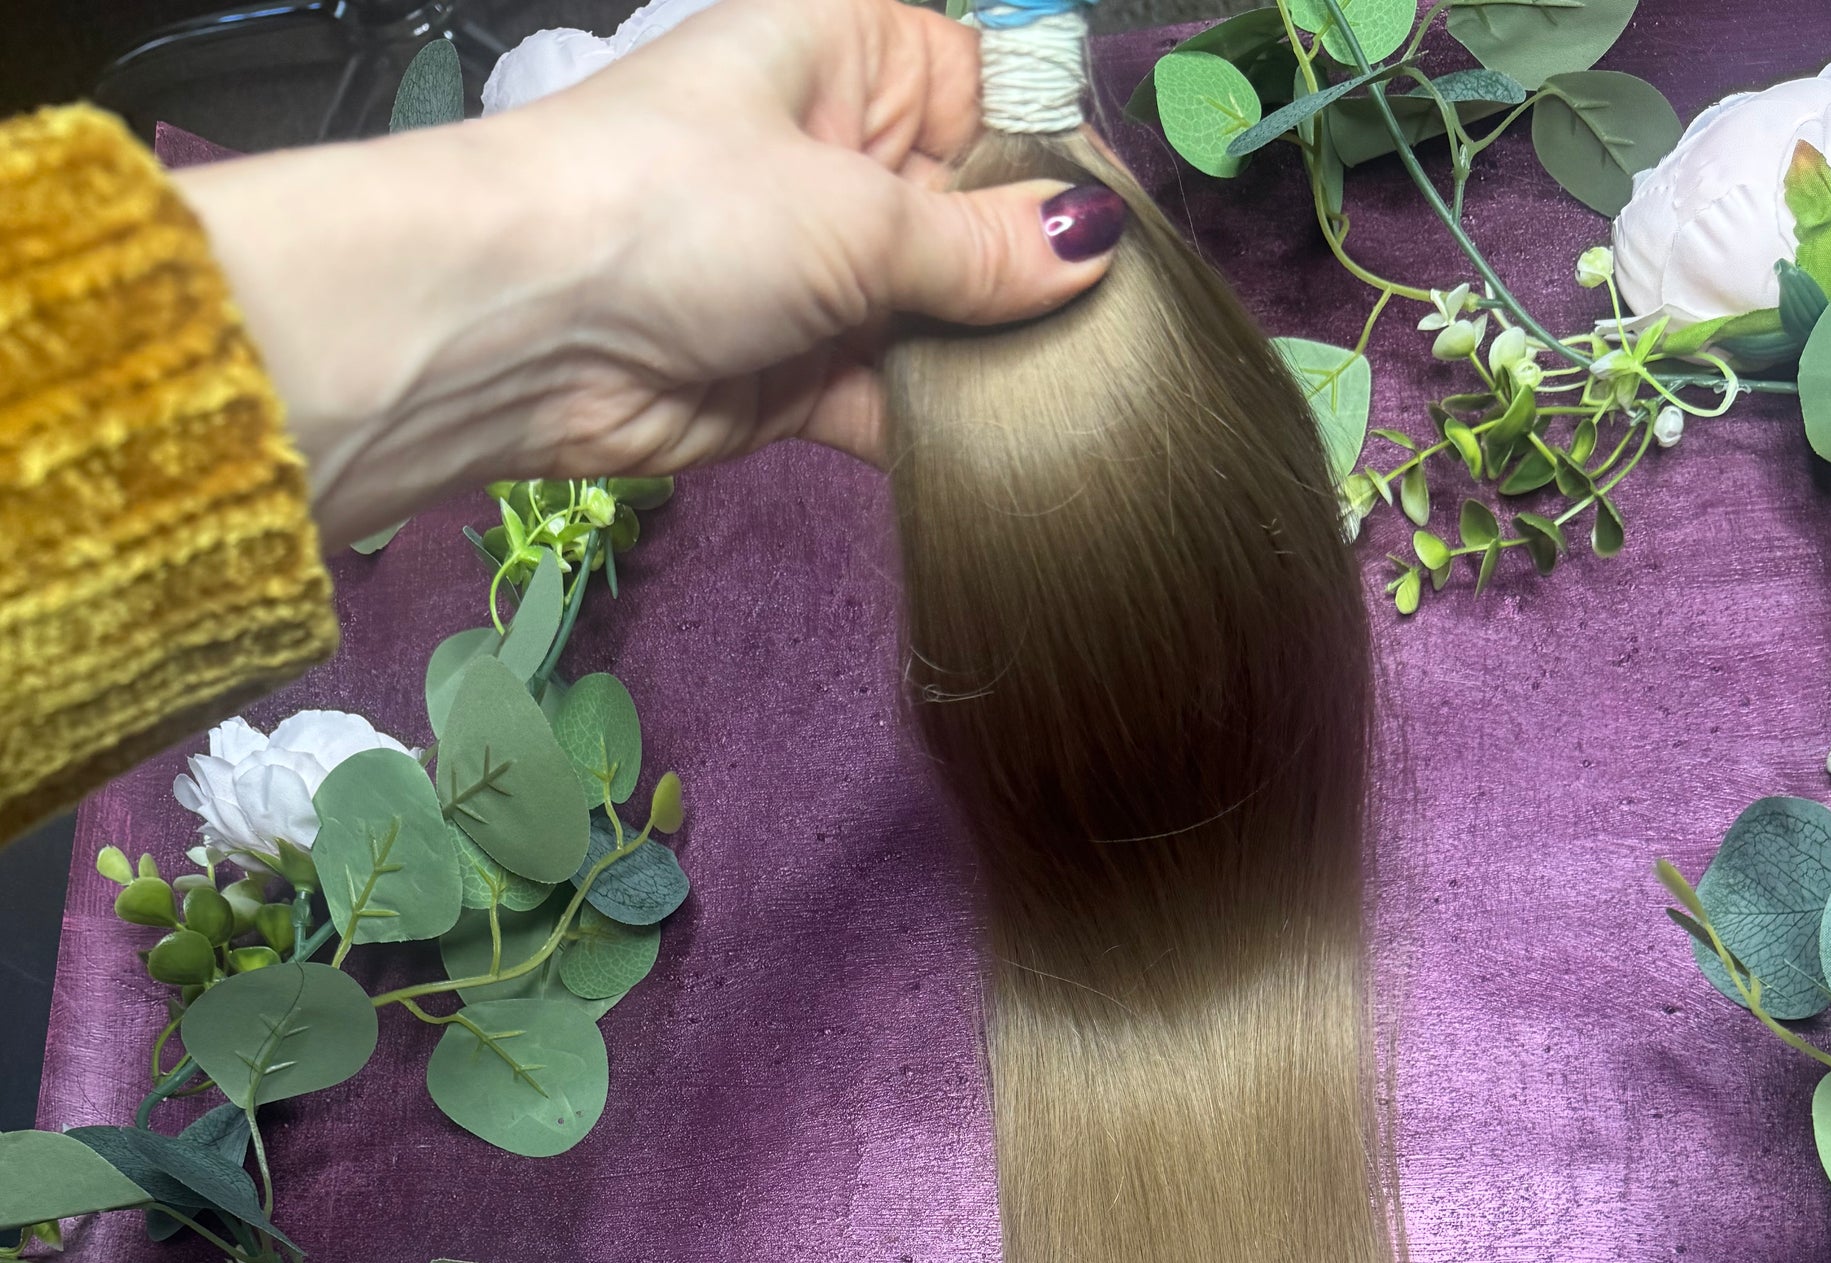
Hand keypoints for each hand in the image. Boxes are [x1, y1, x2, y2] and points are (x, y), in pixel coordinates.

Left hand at [174, 0, 1124, 550]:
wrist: (523, 329)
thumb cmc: (678, 209)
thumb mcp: (856, 212)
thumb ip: (981, 245)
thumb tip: (1095, 244)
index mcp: (853, 56)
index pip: (997, 100)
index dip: (1059, 171)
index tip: (1125, 247)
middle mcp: (842, 156)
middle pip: (980, 221)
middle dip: (1036, 285)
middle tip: (1120, 348)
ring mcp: (820, 271)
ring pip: (944, 320)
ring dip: (993, 367)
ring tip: (1082, 410)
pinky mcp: (798, 376)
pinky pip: (897, 400)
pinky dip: (941, 429)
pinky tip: (1009, 456)